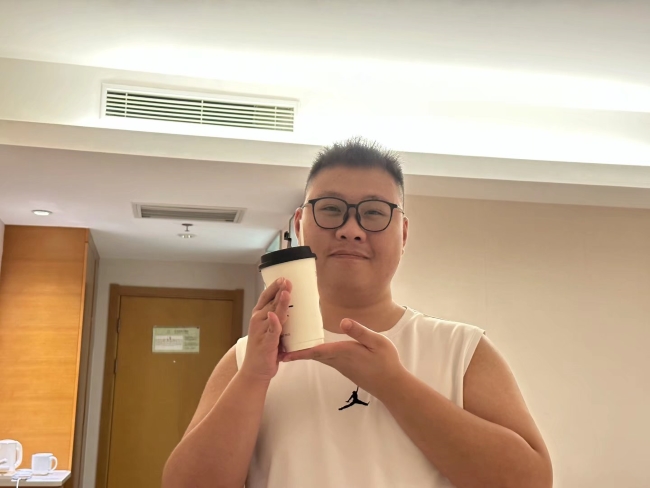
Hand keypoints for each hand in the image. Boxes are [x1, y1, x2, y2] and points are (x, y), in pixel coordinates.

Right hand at [239, 277, 291, 382]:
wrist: (255, 370)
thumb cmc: (265, 348)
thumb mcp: (271, 329)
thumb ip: (279, 318)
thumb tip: (292, 307)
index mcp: (259, 316)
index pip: (266, 297)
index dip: (274, 287)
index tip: (283, 277)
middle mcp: (258, 320)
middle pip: (270, 302)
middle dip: (279, 290)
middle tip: (287, 280)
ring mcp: (262, 331)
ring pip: (273, 313)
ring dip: (279, 302)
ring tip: (286, 292)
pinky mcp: (267, 343)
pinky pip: (272, 331)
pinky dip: (274, 323)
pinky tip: (275, 316)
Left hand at [283, 319, 408, 398]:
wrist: (391, 385)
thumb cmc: (386, 362)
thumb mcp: (377, 342)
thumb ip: (360, 332)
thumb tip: (343, 321)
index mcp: (344, 352)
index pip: (317, 351)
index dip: (299, 351)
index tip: (283, 352)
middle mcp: (338, 360)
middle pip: (312, 354)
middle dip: (295, 350)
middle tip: (277, 345)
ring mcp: (340, 365)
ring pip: (317, 357)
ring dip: (303, 351)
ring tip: (289, 344)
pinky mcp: (344, 366)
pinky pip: (324, 358)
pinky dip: (313, 353)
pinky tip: (311, 347)